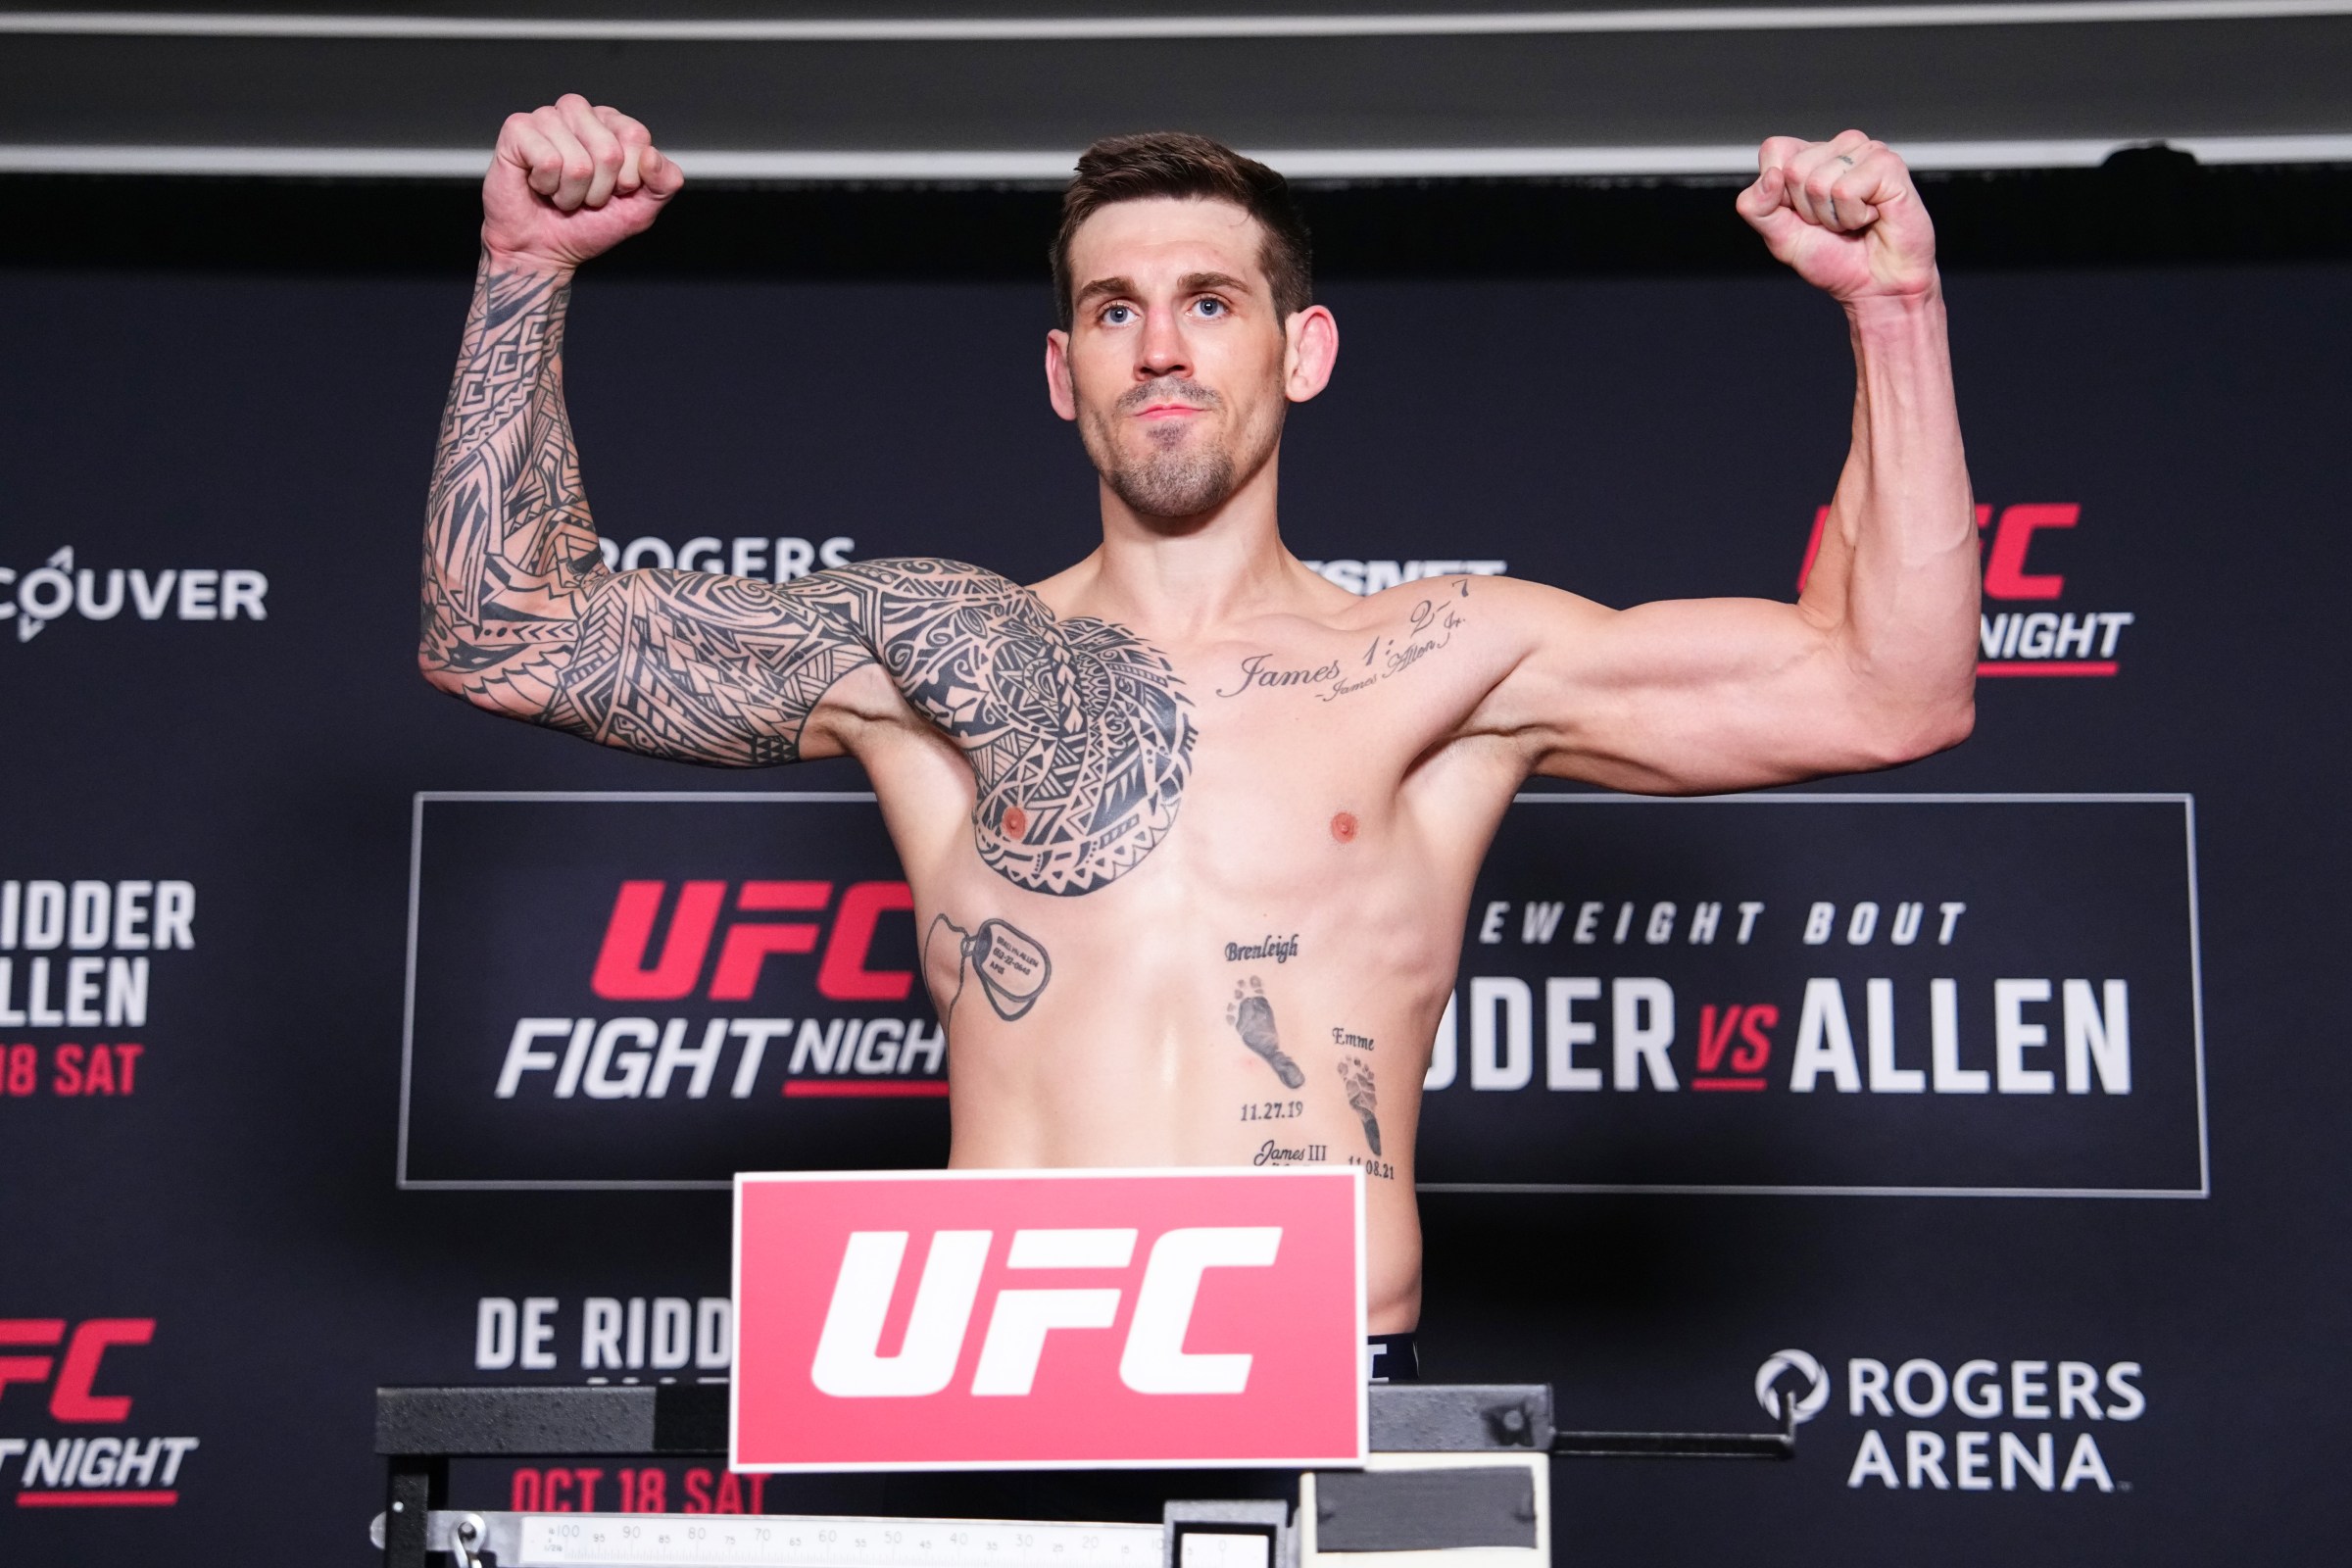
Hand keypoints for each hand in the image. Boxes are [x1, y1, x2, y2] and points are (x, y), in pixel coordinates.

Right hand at [481, 94, 683, 271]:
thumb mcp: (640, 209)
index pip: (636, 136)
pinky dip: (546, 185)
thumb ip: (664, 183)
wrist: (543, 250)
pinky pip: (547, 160)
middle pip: (609, 151)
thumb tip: (651, 156)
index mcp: (611, 123)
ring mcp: (547, 117)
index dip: (628, 177)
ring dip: (571, 192)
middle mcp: (579, 113)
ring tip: (560, 192)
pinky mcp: (518, 129)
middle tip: (583, 196)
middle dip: (599, 189)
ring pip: (578, 161)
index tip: (613, 190)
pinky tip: (538, 184)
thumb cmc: (588, 225)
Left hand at [1736, 131, 1935, 302]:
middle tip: (1834, 222)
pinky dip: (1853, 217)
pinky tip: (1871, 217)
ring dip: (1833, 217)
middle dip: (1809, 210)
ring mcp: (1865, 152)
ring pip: (1819, 182)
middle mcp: (1838, 148)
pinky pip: (1846, 191)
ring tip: (1853, 221)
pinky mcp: (1888, 164)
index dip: (1778, 192)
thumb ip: (1757, 208)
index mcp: (1810, 157)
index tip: (1803, 214)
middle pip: (1794, 169)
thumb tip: (1770, 177)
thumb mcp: (1780, 237)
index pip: (1774, 151)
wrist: (1876, 286)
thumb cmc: (1834, 259)